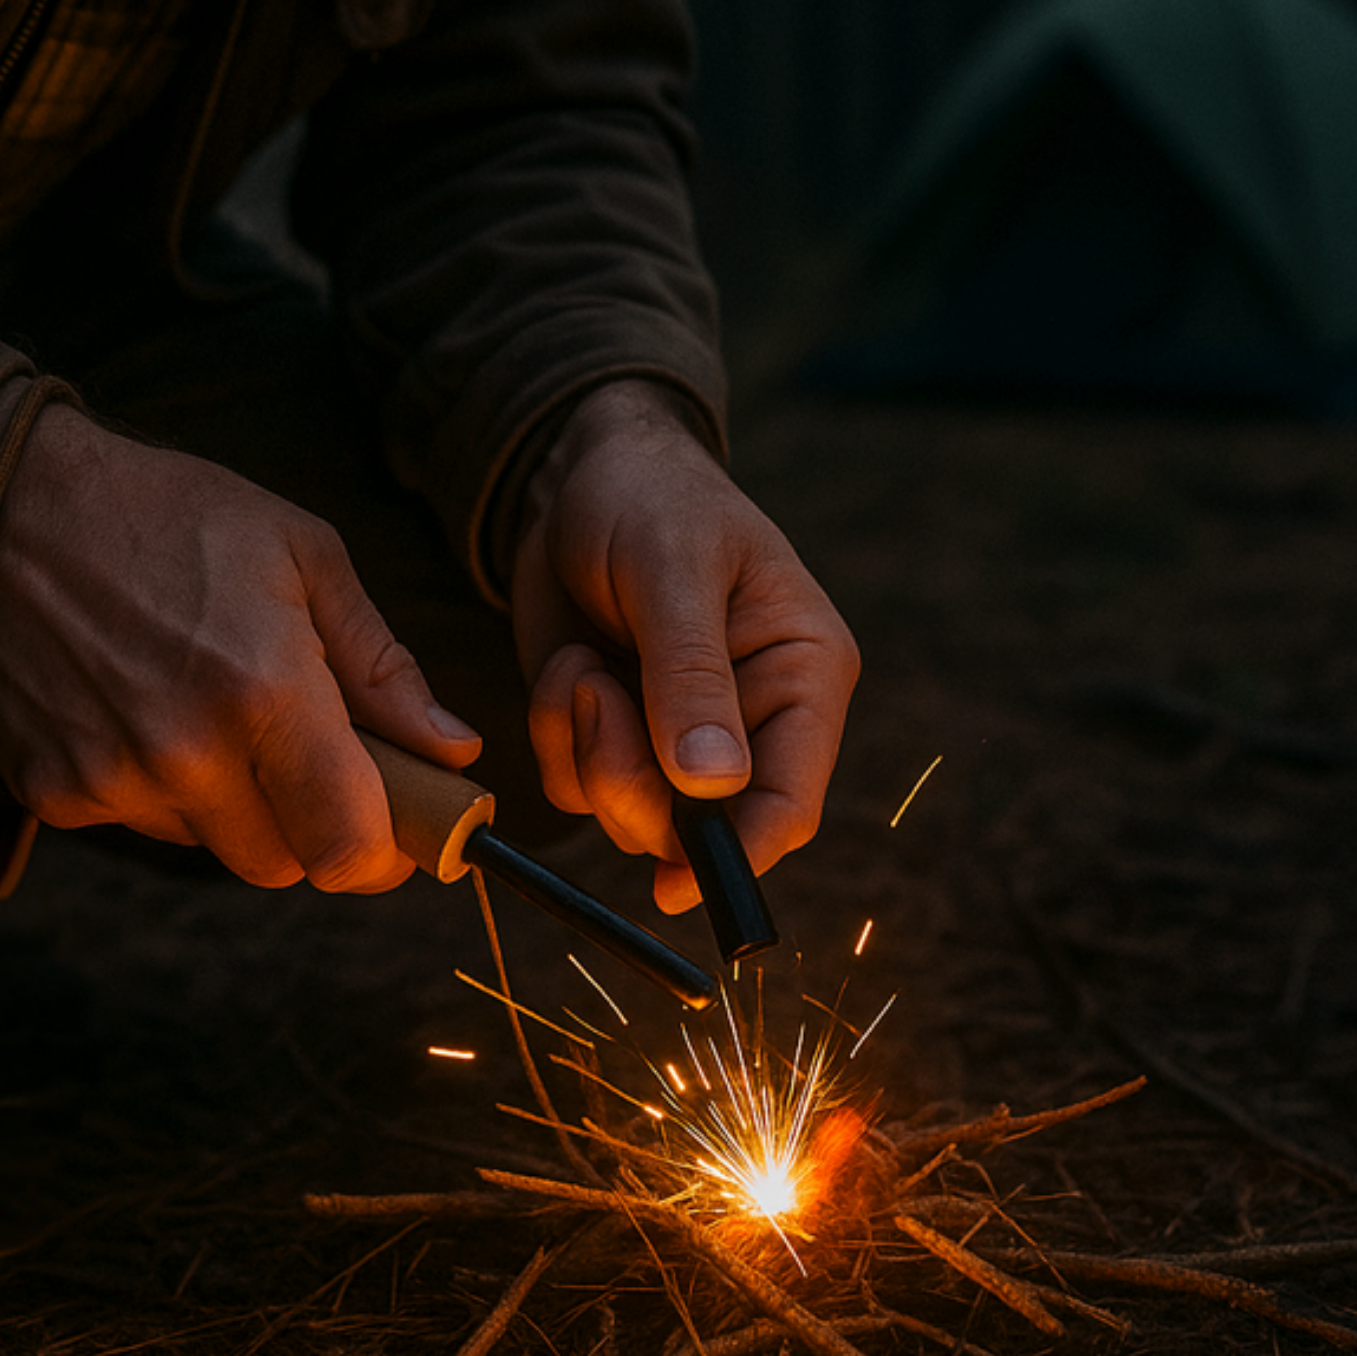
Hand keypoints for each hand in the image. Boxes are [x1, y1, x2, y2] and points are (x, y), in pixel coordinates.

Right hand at [0, 389, 480, 892]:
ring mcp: (111, 781)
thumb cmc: (168, 512)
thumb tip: (453, 749)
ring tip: (218, 704)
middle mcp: (185, 754)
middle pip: (286, 865)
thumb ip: (382, 665)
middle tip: (316, 752)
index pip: (347, 846)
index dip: (387, 849)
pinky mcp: (54, 794)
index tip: (403, 819)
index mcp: (262, 690)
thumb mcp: (301, 554)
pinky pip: (144, 824)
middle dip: (316, 822)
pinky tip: (150, 707)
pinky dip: (166, 789)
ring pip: (215, 847)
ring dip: (240, 804)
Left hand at [510, 381, 857, 912]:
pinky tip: (567, 664)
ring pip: (631, 813)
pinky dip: (555, 735)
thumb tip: (715, 782)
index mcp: (801, 674)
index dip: (739, 854)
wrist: (575, 473)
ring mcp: (678, 733)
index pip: (790, 800)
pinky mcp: (619, 731)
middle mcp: (750, 718)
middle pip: (700, 827)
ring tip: (583, 662)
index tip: (675, 883)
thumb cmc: (648, 497)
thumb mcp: (672, 570)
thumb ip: (691, 674)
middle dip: (631, 780)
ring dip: (586, 749)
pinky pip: (578, 783)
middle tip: (594, 696)